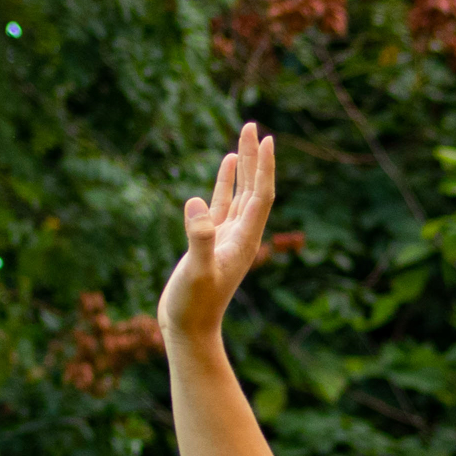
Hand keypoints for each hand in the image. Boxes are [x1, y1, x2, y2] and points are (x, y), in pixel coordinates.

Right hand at [158, 122, 277, 336]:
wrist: (188, 329)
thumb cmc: (192, 305)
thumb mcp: (196, 272)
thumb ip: (199, 238)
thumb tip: (196, 202)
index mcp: (244, 240)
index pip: (260, 196)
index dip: (264, 168)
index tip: (267, 140)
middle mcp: (242, 235)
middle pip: (254, 188)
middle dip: (255, 158)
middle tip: (253, 126)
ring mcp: (228, 236)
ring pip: (240, 192)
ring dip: (244, 165)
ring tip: (245, 137)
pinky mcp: (212, 239)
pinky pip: (223, 203)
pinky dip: (226, 182)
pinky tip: (227, 164)